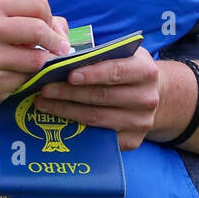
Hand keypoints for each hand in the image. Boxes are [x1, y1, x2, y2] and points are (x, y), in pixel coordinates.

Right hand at [0, 0, 71, 112]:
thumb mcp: (4, 24)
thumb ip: (36, 20)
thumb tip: (63, 34)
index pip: (38, 2)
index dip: (50, 18)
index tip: (50, 31)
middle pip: (38, 29)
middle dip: (56, 43)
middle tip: (59, 51)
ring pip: (36, 59)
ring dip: (43, 65)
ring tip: (35, 65)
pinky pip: (26, 80)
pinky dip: (29, 80)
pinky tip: (18, 77)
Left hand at [32, 46, 159, 151]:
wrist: (154, 96)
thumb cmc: (126, 70)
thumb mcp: (121, 56)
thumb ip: (98, 56)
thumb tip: (61, 61)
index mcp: (146, 71)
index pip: (116, 72)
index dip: (92, 74)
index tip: (69, 75)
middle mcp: (147, 98)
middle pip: (102, 97)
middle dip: (69, 93)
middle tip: (44, 89)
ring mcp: (141, 123)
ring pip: (96, 118)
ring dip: (66, 111)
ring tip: (44, 103)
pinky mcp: (133, 141)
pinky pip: (99, 137)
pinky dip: (75, 128)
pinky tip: (58, 120)